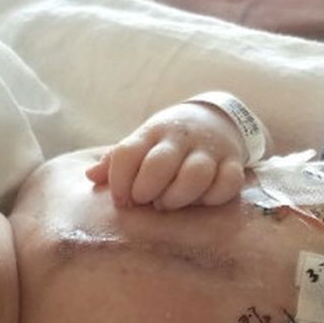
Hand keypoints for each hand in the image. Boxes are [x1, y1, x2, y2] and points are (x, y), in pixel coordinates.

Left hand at [85, 102, 247, 209]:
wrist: (215, 118)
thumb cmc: (168, 141)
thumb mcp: (142, 143)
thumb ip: (117, 161)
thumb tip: (90, 175)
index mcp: (152, 133)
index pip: (127, 153)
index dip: (119, 180)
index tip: (120, 199)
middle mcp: (180, 139)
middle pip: (160, 164)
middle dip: (147, 188)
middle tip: (144, 200)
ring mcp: (209, 150)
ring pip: (196, 174)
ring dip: (179, 195)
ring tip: (169, 203)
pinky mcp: (233, 161)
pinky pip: (228, 182)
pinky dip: (214, 196)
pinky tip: (201, 201)